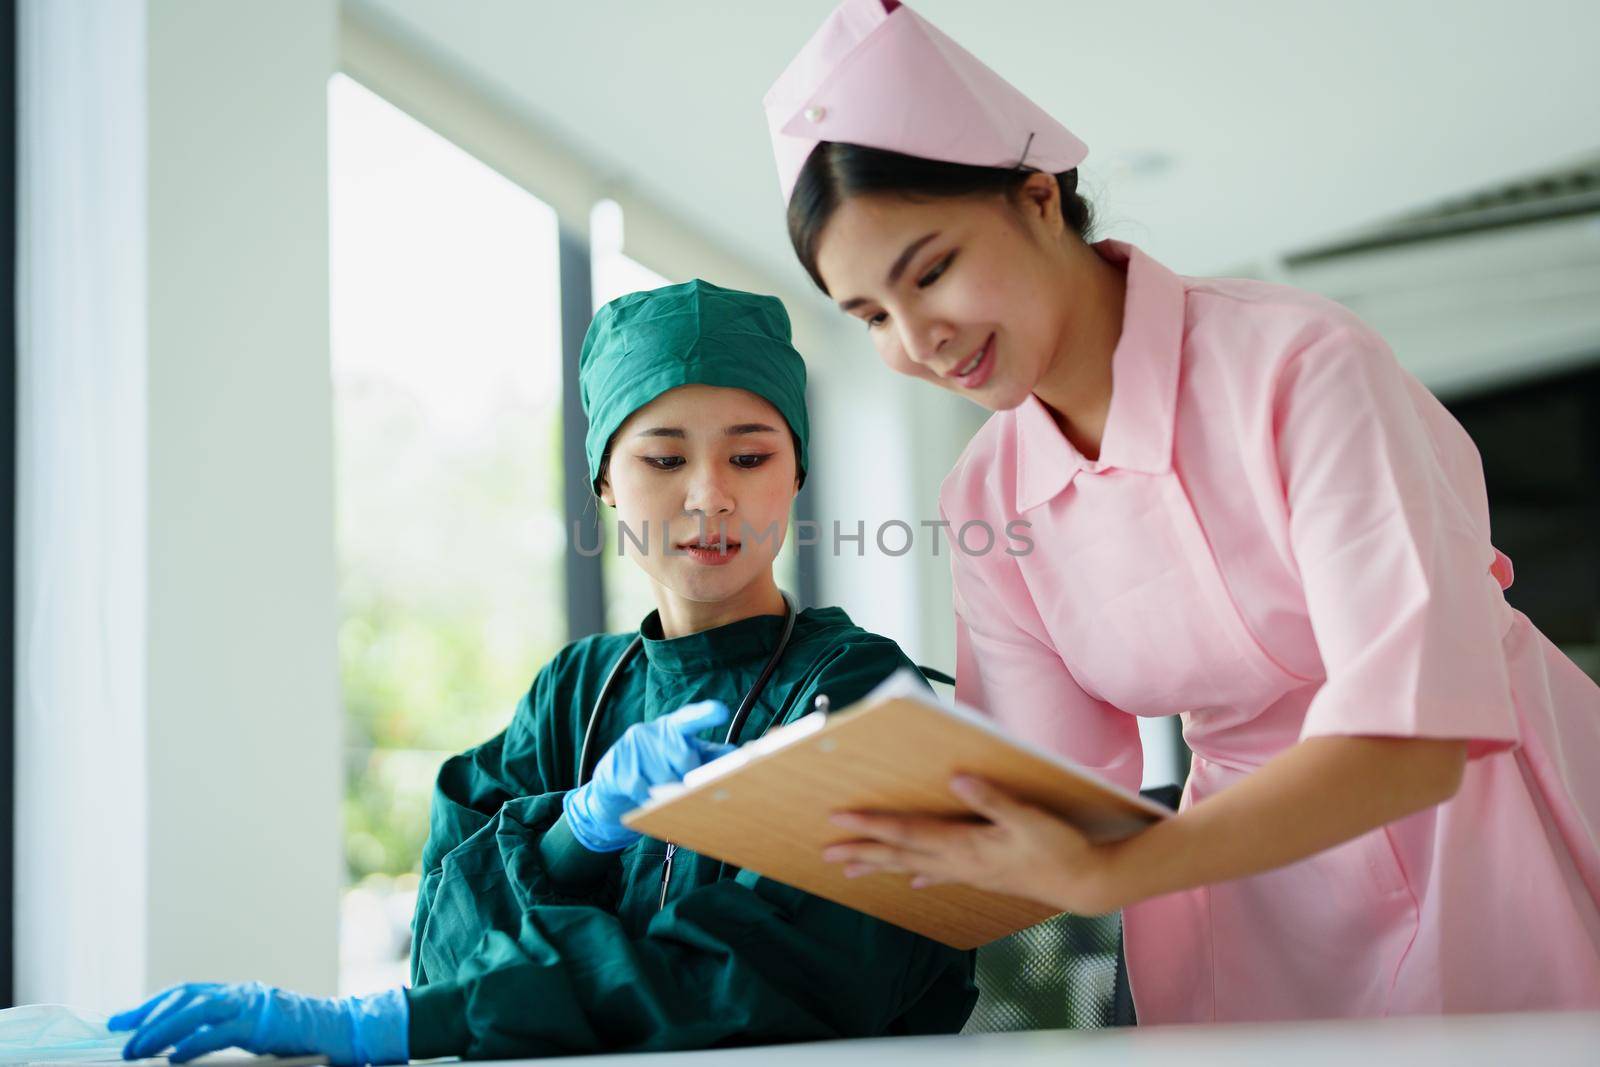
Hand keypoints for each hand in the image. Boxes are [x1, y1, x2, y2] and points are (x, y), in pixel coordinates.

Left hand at [108, 982, 408, 1065]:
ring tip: (137, 1051)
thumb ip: (222, 1031)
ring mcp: (253, 1005)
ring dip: (161, 1031)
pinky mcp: (264, 1023)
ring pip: (196, 1010)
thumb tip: (178, 1046)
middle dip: (148, 1018)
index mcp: (238, 994)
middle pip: (185, 998)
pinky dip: (194, 1042)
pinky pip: (222, 1032)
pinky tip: (173, 1056)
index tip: (120, 1022)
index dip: (150, 1006)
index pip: (185, 993)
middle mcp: (242, 993)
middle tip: (121, 1039)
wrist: (342, 1031)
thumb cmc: (299, 1038)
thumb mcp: (253, 1031)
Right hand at [565, 699, 735, 851]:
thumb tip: (736, 753)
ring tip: (661, 788)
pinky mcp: (617, 767)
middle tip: (680, 779)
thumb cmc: (659, 767)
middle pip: (684, 758)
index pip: (691, 718)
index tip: (721, 711)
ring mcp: (632, 746)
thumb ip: (711, 756)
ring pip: (665, 778)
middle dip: (686, 775)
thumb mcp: (685, 757)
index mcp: (673, 726)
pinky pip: (644, 791)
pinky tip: (644, 795)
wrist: (614, 783)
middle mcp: (652, 730)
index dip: (706, 714)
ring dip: (668, 792)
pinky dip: (648, 800)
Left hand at [822, 775, 1123, 914]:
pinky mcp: (982, 875)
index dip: (874, 825)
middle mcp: (961, 862)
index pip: (910, 833)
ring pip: (914, 868)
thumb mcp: (1030, 818)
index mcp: (967, 846)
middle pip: (902, 855)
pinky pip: (941, 876)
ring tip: (850, 868)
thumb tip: (958, 779)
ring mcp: (970, 872)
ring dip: (881, 865)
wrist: (1088, 883)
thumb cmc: (1061, 848)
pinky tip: (911, 881)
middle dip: (863, 851)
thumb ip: (994, 798)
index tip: (842, 819)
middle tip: (827, 852)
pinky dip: (921, 875)